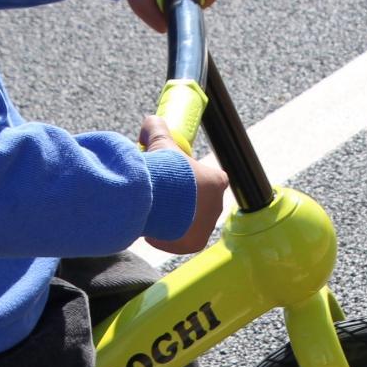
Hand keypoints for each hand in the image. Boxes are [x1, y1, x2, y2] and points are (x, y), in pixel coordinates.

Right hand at [139, 114, 227, 254]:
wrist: (159, 200)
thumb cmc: (165, 170)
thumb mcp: (161, 143)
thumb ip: (157, 128)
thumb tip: (149, 122)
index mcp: (217, 181)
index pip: (209, 179)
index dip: (190, 179)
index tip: (173, 178)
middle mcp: (218, 205)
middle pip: (199, 204)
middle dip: (183, 202)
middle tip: (161, 196)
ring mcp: (208, 227)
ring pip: (190, 224)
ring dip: (175, 220)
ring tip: (155, 213)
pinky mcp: (195, 243)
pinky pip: (180, 241)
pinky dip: (168, 237)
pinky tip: (154, 229)